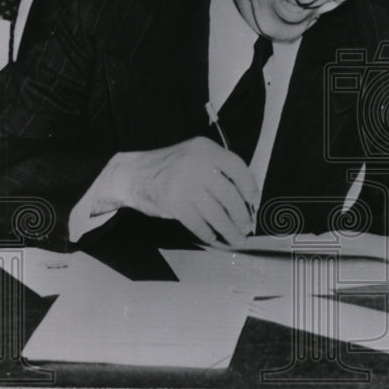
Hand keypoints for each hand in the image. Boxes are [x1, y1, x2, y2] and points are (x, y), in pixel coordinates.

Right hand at [99, 136, 260, 247]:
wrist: (133, 174)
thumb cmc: (171, 168)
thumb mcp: (195, 156)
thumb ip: (217, 169)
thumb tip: (245, 197)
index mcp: (206, 149)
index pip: (237, 167)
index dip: (250, 186)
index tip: (254, 202)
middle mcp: (197, 165)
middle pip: (229, 195)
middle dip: (241, 215)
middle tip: (247, 227)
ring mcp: (184, 184)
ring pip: (216, 213)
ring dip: (229, 229)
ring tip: (236, 238)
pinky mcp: (174, 203)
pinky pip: (198, 223)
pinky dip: (208, 233)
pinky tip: (214, 238)